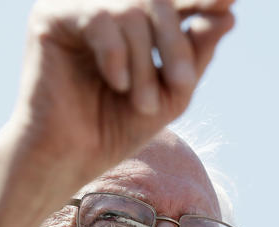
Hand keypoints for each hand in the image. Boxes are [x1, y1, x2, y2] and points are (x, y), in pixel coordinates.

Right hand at [5, 0, 234, 186]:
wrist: (69, 158)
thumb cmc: (116, 128)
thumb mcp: (171, 92)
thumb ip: (197, 53)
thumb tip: (229, 15)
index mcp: (134, 19)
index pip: (173, 1)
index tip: (229, 0)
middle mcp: (105, 5)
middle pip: (156, 0)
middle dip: (175, 44)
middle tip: (181, 83)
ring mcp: (77, 7)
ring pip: (131, 11)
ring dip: (145, 63)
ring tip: (140, 102)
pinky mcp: (49, 16)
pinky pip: (99, 19)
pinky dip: (116, 55)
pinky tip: (115, 83)